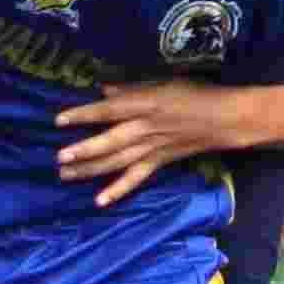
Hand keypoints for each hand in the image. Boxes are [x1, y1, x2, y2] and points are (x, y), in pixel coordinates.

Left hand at [53, 80, 248, 208]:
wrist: (224, 118)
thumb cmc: (194, 94)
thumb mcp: (163, 82)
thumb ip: (132, 88)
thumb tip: (103, 89)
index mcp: (145, 103)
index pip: (108, 110)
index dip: (83, 115)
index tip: (59, 120)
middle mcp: (146, 128)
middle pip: (110, 142)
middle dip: (84, 150)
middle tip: (59, 158)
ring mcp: (152, 148)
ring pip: (117, 162)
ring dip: (91, 169)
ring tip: (66, 175)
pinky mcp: (159, 162)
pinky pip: (136, 178)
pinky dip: (118, 190)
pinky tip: (99, 201)